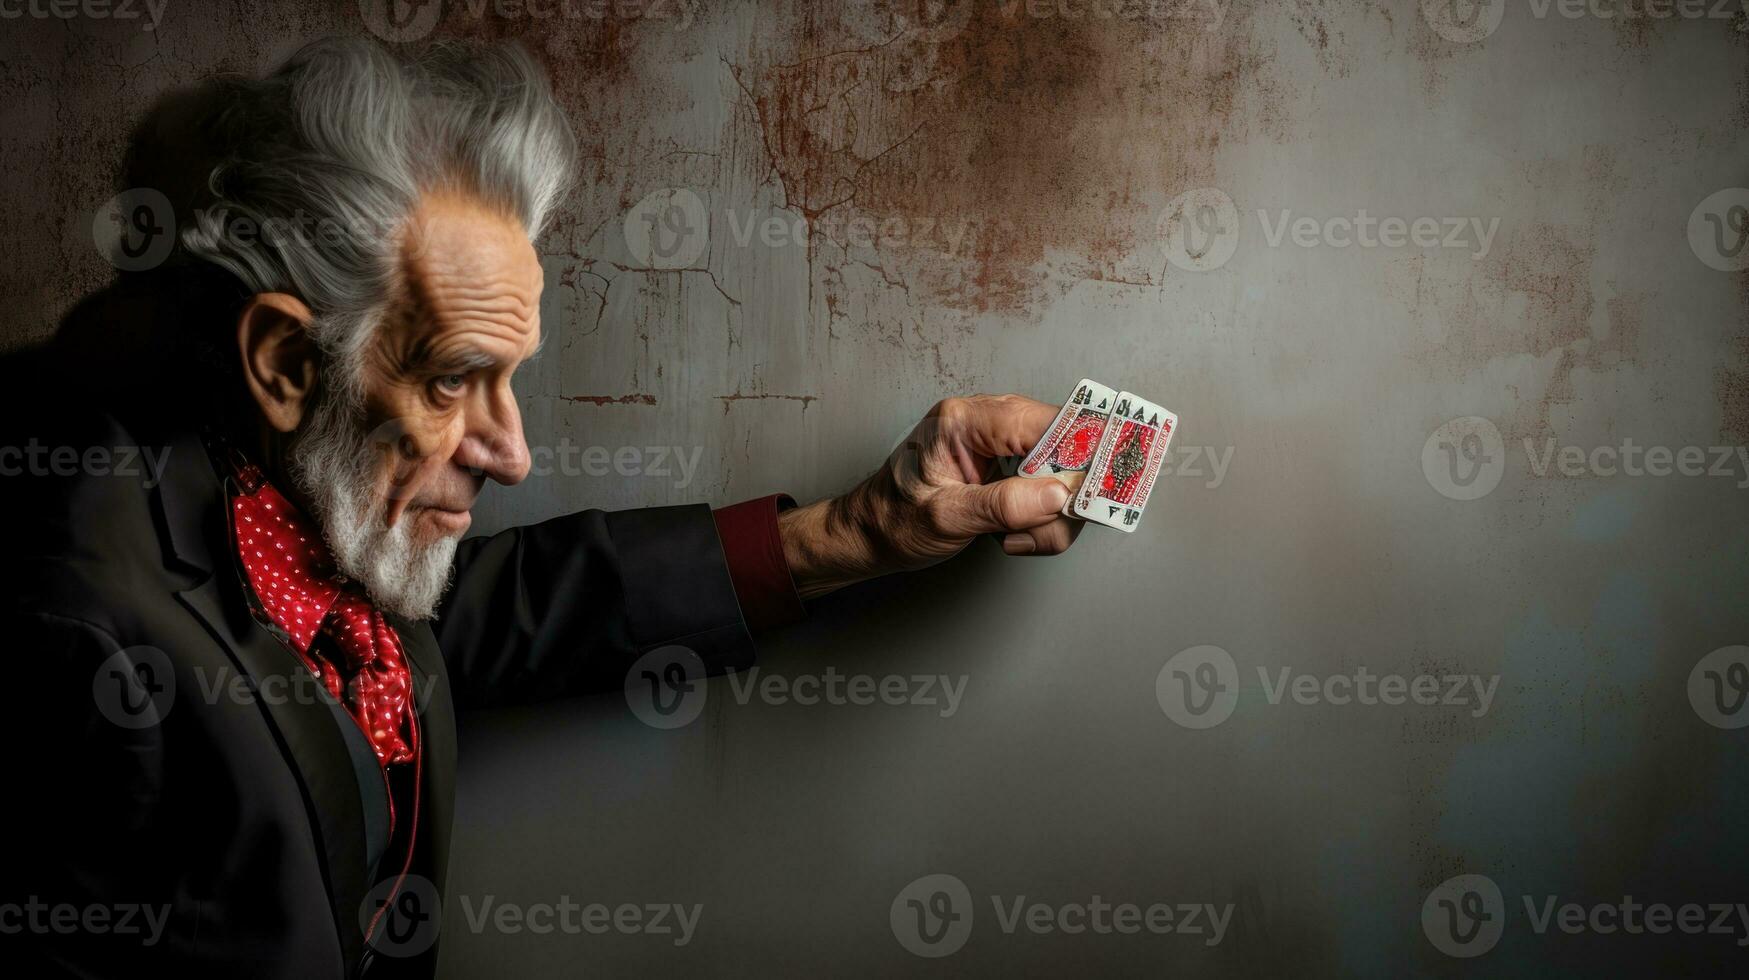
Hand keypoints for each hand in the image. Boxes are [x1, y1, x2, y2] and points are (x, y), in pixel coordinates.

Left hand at [778, 394, 1083, 597]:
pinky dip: (1043, 521)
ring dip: (1050, 518)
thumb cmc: (893, 519)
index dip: (1081, 454)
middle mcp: (989, 423)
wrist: (870, 535)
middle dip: (1061, 499)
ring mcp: (1003, 446)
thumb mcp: (945, 517)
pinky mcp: (1010, 469)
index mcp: (967, 421)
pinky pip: (1051, 491)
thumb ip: (1003, 504)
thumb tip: (1059, 494)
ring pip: (1065, 475)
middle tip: (1036, 530)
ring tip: (1011, 538)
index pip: (1046, 422)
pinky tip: (1012, 534)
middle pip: (1066, 449)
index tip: (1095, 491)